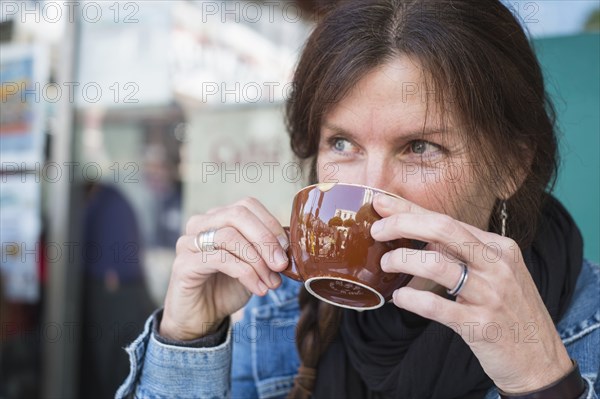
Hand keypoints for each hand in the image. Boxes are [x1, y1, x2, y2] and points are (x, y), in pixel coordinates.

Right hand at [160, 197, 288, 340]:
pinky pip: (219, 259)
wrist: (201, 317)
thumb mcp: (254, 265)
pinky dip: (246, 273)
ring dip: (257, 261)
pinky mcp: (183, 264)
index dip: (270, 224)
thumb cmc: (227, 287)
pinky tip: (258, 289)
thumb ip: (267, 250)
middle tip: (281, 264)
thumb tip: (291, 244)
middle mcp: (200, 224)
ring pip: (229, 236)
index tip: (286, 249)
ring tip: (271, 282)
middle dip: (265, 240)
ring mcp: (188, 242)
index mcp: (218, 218)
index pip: (247, 205)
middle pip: (238, 215)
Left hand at [370, 194, 572, 392]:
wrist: (540, 360)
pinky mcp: (480, 325)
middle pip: (443, 229)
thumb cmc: (509, 311)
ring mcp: (490, 294)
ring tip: (386, 263)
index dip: (410, 210)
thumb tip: (415, 233)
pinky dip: (411, 299)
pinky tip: (399, 298)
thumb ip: (461, 253)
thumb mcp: (495, 273)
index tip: (381, 204)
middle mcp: (497, 264)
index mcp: (499, 247)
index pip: (447, 219)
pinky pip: (436, 306)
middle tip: (376, 231)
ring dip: (402, 260)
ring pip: (436, 264)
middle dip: (403, 224)